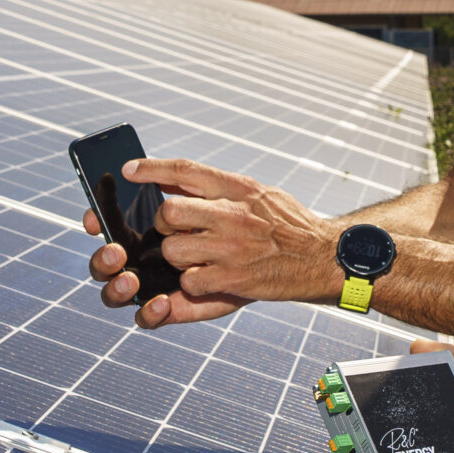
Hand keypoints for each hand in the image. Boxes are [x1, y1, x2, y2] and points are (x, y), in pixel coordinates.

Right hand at [79, 174, 244, 327]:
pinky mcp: (177, 309)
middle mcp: (150, 256)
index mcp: (153, 226)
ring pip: (118, 291)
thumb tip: (133, 169)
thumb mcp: (224, 188)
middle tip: (116, 251)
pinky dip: (150, 312)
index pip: (110, 225)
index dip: (96, 221)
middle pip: (106, 260)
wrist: (301, 256)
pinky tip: (161, 304)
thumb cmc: (257, 219)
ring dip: (120, 285)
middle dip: (105, 258)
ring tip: (131, 279)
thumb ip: (182, 178)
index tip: (94, 220)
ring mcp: (159, 285)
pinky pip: (146, 318)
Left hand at [133, 157, 344, 305]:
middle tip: (178, 233)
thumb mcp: (258, 193)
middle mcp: (234, 214)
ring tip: (197, 258)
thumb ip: (219, 187)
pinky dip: (192, 284)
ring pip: (173, 250)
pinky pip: (190, 281)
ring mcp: (232, 248)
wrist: (324, 257)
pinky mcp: (235, 279)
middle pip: (169, 212)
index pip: (185, 170)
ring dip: (177, 258)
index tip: (129, 169)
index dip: (152, 168)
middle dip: (164, 226)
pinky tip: (209, 279)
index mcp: (239, 188)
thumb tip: (172, 179)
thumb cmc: (288, 226)